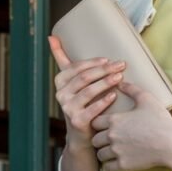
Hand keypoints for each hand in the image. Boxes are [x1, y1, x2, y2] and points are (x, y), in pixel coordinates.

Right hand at [48, 35, 125, 149]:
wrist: (82, 134)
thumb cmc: (81, 101)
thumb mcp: (71, 79)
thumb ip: (61, 58)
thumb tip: (51, 36)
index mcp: (60, 81)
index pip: (76, 67)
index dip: (93, 62)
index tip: (108, 59)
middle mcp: (60, 95)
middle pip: (84, 78)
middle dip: (104, 70)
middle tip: (121, 65)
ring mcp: (68, 109)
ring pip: (88, 91)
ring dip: (105, 83)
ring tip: (119, 77)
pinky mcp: (77, 121)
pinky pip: (92, 109)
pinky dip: (103, 101)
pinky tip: (114, 95)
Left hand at [91, 80, 171, 170]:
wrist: (171, 143)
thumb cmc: (160, 120)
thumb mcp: (147, 100)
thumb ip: (132, 89)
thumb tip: (120, 82)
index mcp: (114, 120)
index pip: (94, 122)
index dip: (99, 124)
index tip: (106, 126)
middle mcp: (112, 136)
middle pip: (94, 139)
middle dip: (100, 140)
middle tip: (108, 140)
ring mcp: (116, 151)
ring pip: (99, 154)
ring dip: (104, 153)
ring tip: (112, 152)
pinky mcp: (123, 165)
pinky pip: (108, 168)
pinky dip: (111, 166)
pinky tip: (117, 162)